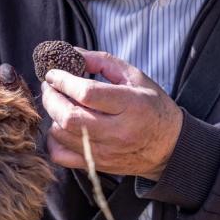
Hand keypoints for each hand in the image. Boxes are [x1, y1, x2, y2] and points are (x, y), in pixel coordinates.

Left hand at [41, 49, 182, 179]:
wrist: (169, 146)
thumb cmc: (152, 106)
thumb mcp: (135, 77)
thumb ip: (103, 62)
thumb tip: (71, 53)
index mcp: (130, 105)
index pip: (86, 93)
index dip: (63, 81)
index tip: (53, 73)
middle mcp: (117, 132)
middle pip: (69, 116)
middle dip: (51, 98)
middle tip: (50, 87)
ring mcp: (105, 152)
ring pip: (62, 135)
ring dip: (53, 116)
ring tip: (58, 104)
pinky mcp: (96, 165)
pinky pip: (62, 156)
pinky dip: (54, 140)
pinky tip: (61, 127)